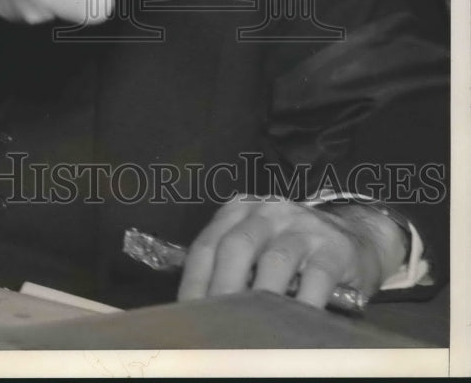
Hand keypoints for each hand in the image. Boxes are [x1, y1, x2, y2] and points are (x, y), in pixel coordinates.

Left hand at [178, 197, 407, 308]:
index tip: (187, 316)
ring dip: (260, 300)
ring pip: (274, 261)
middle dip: (222, 289)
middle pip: (236, 247)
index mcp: (240, 211)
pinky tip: (294, 327)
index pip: (207, 245)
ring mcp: (302, 227)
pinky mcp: (334, 247)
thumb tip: (202, 311)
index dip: (194, 282)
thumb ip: (233, 266)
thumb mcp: (258, 246)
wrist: (357, 236)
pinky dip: (303, 304)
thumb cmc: (294, 250)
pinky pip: (315, 277)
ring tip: (250, 333)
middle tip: (216, 327)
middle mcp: (267, 212)